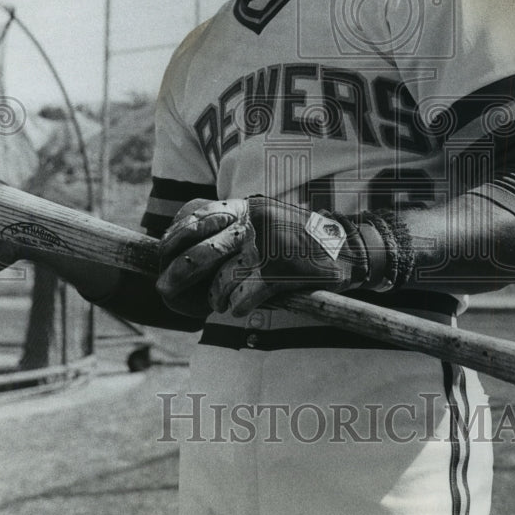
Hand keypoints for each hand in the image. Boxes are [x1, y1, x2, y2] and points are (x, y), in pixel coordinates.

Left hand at [158, 196, 390, 316]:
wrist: (350, 247)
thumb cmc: (302, 239)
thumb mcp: (266, 217)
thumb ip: (233, 226)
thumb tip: (187, 246)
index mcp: (246, 206)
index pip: (195, 214)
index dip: (173, 236)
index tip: (164, 252)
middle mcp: (253, 221)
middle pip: (199, 251)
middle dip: (178, 275)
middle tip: (165, 289)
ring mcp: (267, 245)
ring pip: (220, 280)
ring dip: (214, 297)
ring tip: (217, 303)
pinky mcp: (281, 271)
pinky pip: (243, 297)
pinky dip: (237, 306)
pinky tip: (239, 308)